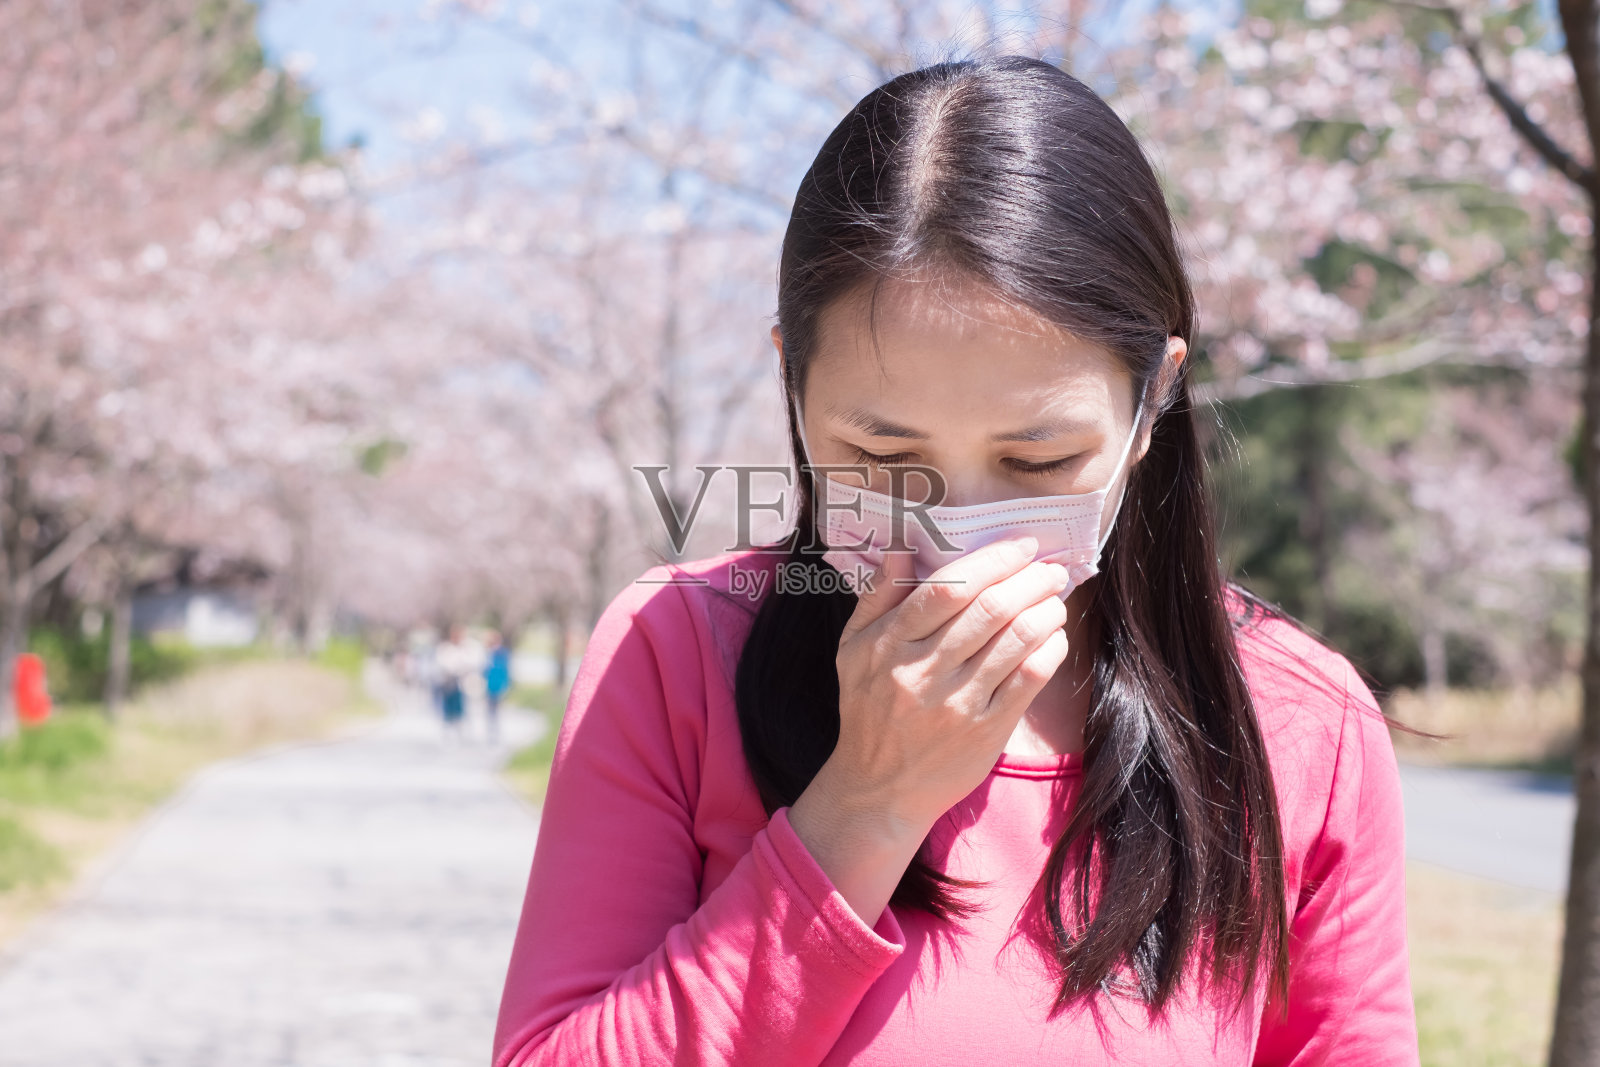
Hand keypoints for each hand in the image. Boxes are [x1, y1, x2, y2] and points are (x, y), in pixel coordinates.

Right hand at [822, 535, 1071, 830]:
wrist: (880, 788)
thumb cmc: (868, 709)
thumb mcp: (853, 650)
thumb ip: (877, 597)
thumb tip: (902, 547)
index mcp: (890, 644)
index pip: (946, 588)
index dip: (992, 561)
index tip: (1020, 547)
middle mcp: (923, 671)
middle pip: (989, 609)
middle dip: (1030, 579)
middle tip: (1049, 569)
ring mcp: (957, 703)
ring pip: (1016, 640)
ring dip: (1045, 609)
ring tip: (1054, 598)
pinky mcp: (986, 730)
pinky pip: (1029, 679)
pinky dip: (1050, 649)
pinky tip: (1053, 636)